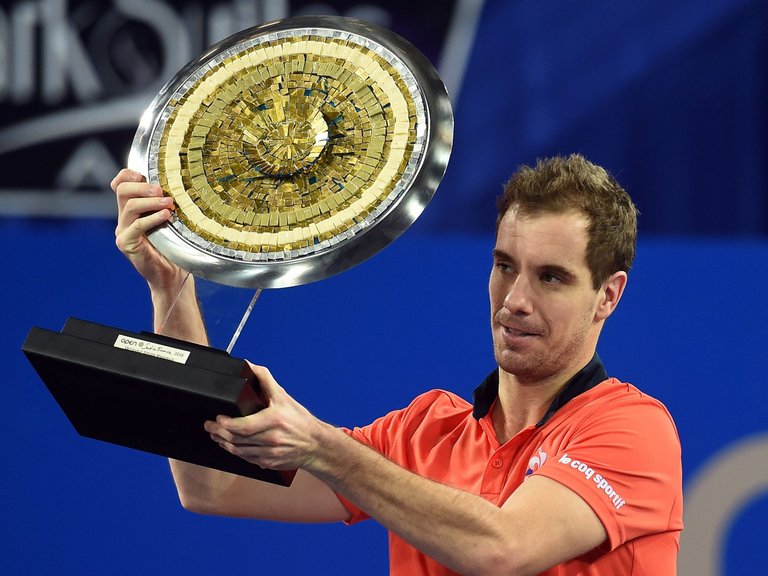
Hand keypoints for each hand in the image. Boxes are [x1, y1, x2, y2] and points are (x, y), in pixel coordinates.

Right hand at [111, 168, 182, 289]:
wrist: (171, 274)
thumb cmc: (174, 246)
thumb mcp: (170, 220)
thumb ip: (166, 204)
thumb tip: (181, 184)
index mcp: (132, 210)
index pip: (120, 184)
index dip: (127, 174)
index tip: (143, 174)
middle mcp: (124, 218)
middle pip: (122, 191)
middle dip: (142, 187)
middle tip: (161, 190)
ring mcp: (123, 231)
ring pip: (129, 206)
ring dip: (151, 201)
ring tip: (169, 203)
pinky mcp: (126, 243)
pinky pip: (137, 226)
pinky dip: (152, 218)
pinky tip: (166, 216)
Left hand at [205, 363, 327, 470]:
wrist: (316, 444)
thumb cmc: (300, 420)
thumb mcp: (284, 397)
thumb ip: (265, 380)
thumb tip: (249, 366)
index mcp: (275, 420)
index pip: (244, 426)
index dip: (227, 424)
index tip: (218, 418)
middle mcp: (272, 438)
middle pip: (237, 439)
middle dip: (218, 432)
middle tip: (209, 426)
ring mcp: (270, 453)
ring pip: (238, 451)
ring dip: (223, 443)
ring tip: (215, 434)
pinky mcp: (268, 463)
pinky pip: (246, 459)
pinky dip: (234, 452)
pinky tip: (229, 445)